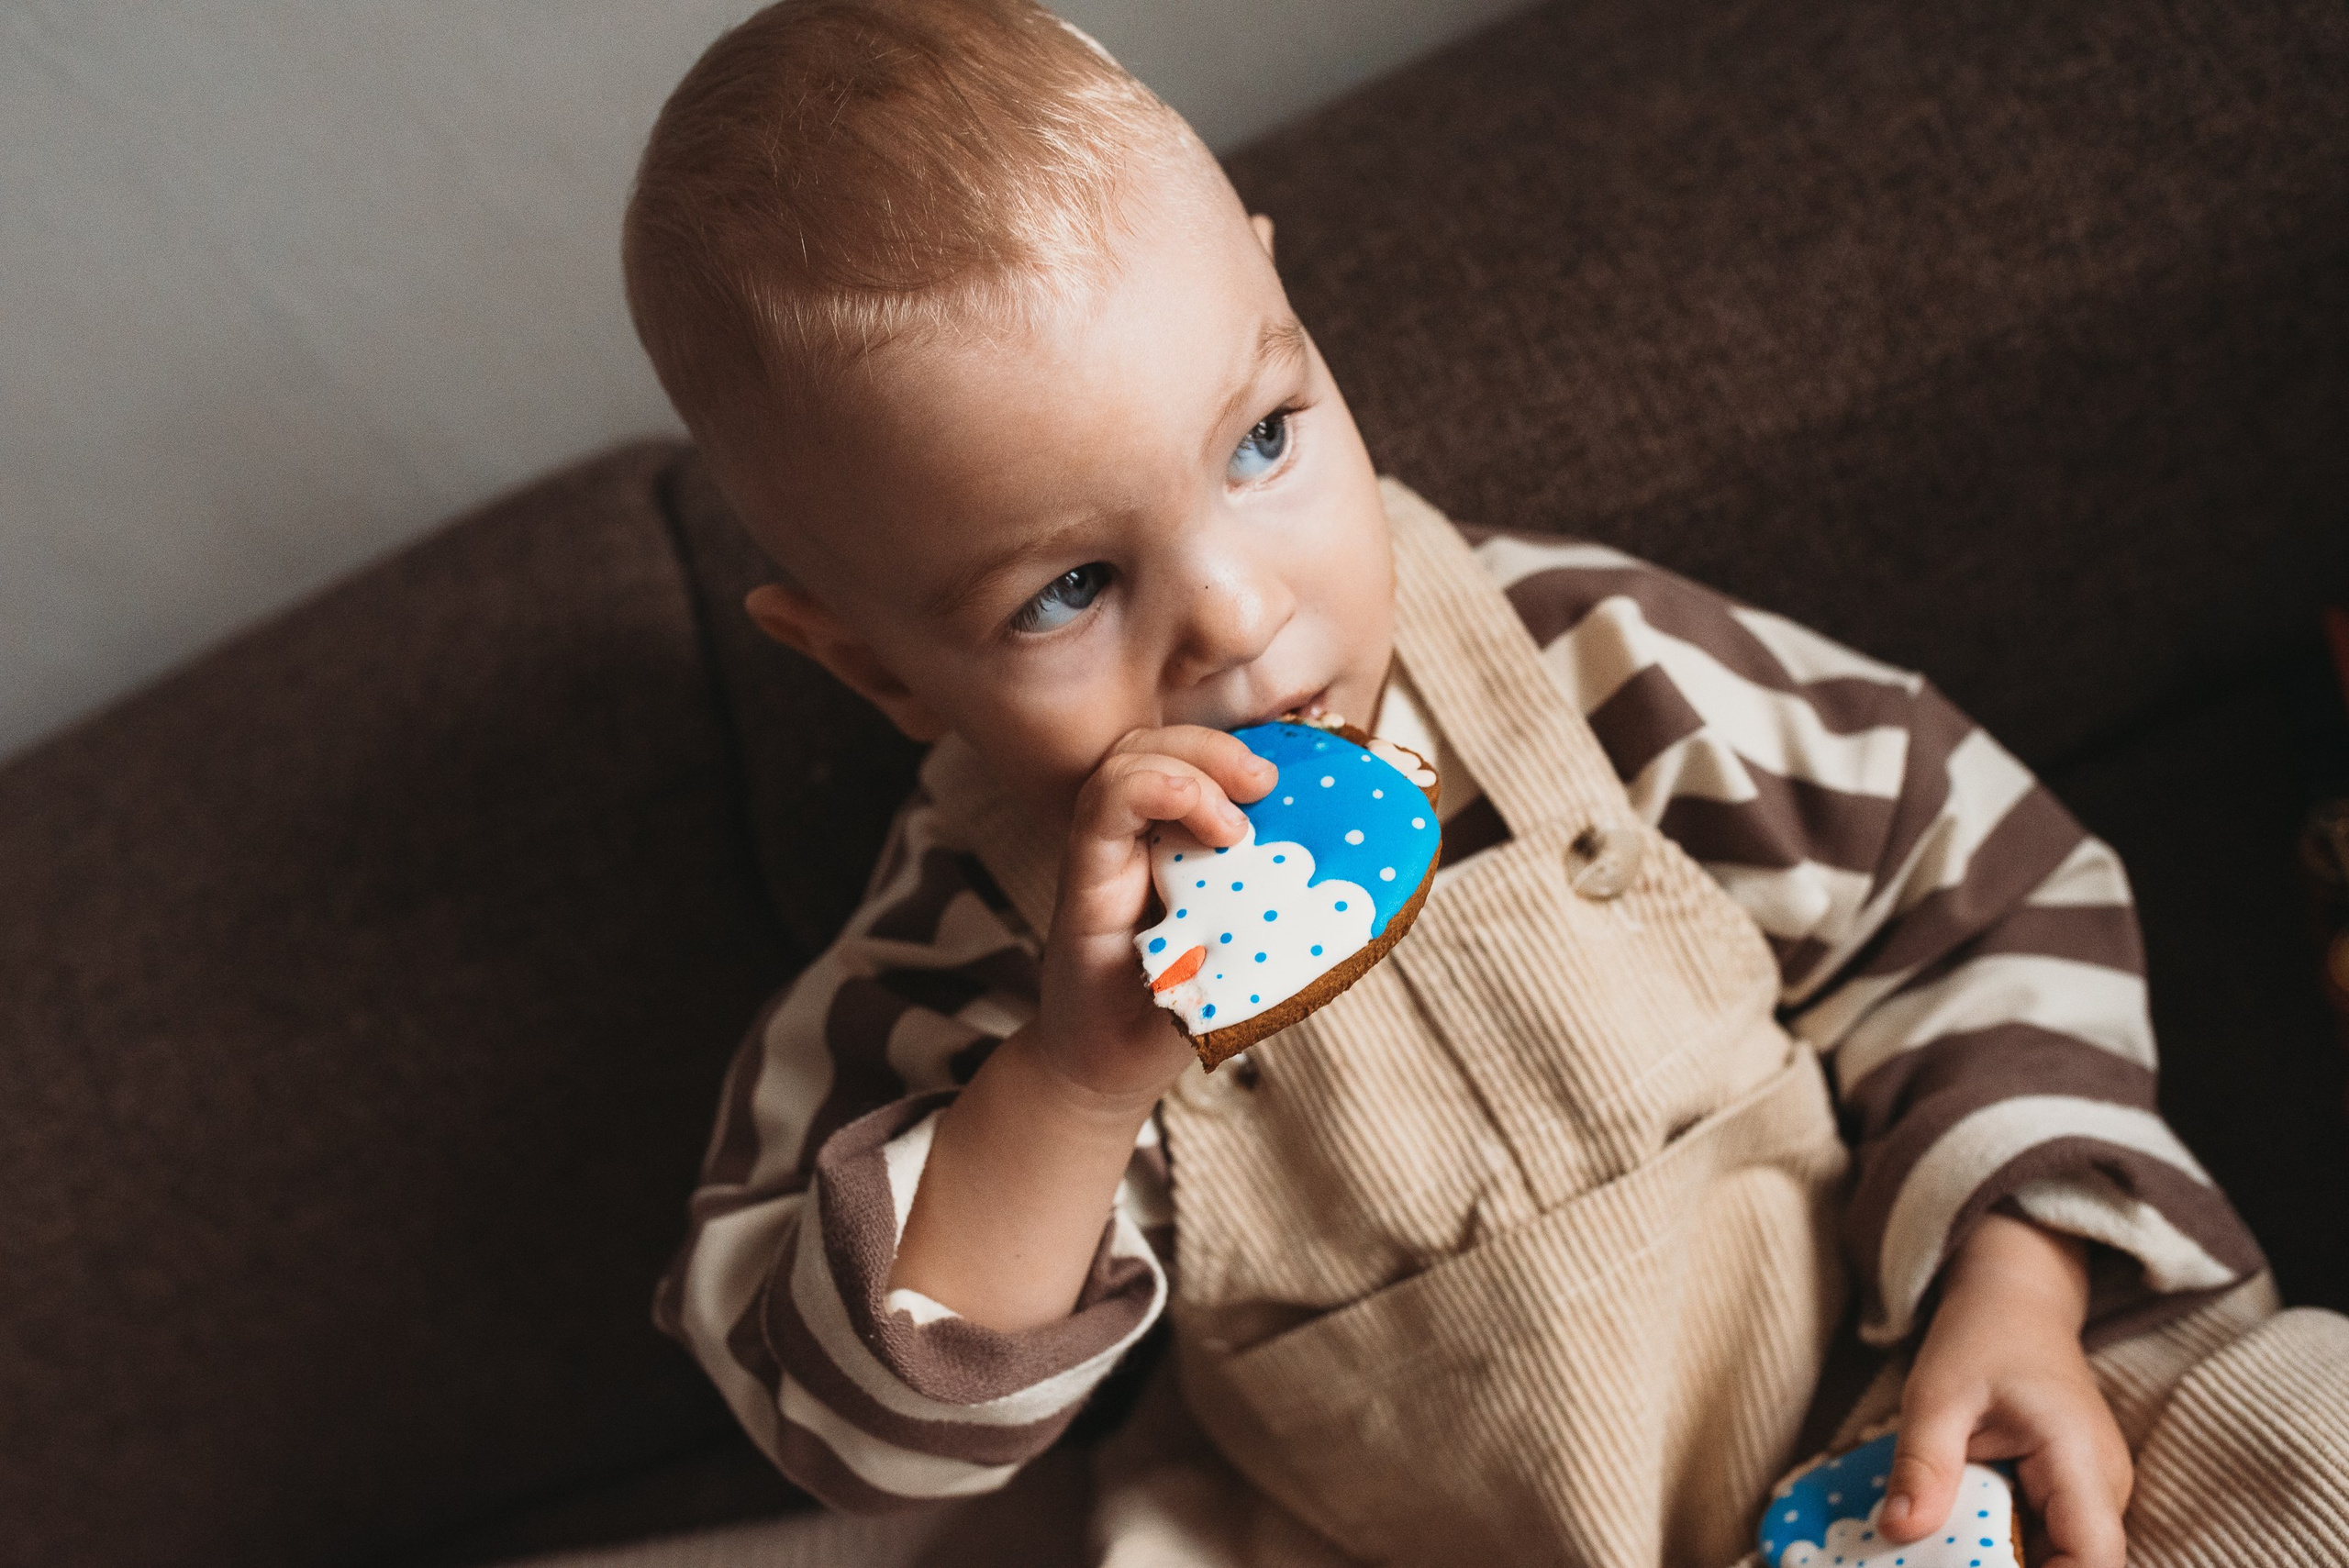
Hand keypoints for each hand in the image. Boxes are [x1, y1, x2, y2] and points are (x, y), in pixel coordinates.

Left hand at [888, 725, 1272, 1330]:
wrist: (1083, 1072)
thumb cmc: (1118, 1050)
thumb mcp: (1154, 1034)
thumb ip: (1194, 1003)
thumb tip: (1239, 975)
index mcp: (1095, 892)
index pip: (1111, 798)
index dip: (1166, 787)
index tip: (1226, 822)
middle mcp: (1104, 863)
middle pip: (1131, 757)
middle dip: (1194, 752)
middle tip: (1260, 787)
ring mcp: (1122, 859)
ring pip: (1146, 763)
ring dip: (1204, 760)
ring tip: (1264, 791)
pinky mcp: (1144, 866)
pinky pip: (1168, 800)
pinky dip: (1211, 787)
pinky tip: (1261, 809)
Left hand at [1878, 1213, 2132, 1567]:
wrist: (2015, 1303)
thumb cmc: (1982, 1338)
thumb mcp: (1937, 1395)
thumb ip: (1922, 1464)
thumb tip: (1897, 1530)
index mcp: (2080, 1461)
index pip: (2095, 1559)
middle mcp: (2101, 1489)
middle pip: (2075, 1565)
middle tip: (1939, 1558)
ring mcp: (2090, 1496)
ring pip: (2057, 1558)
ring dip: (2001, 1558)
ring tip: (1936, 1550)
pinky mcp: (2068, 1498)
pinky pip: (2042, 1542)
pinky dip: (1999, 1545)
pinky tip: (1953, 1536)